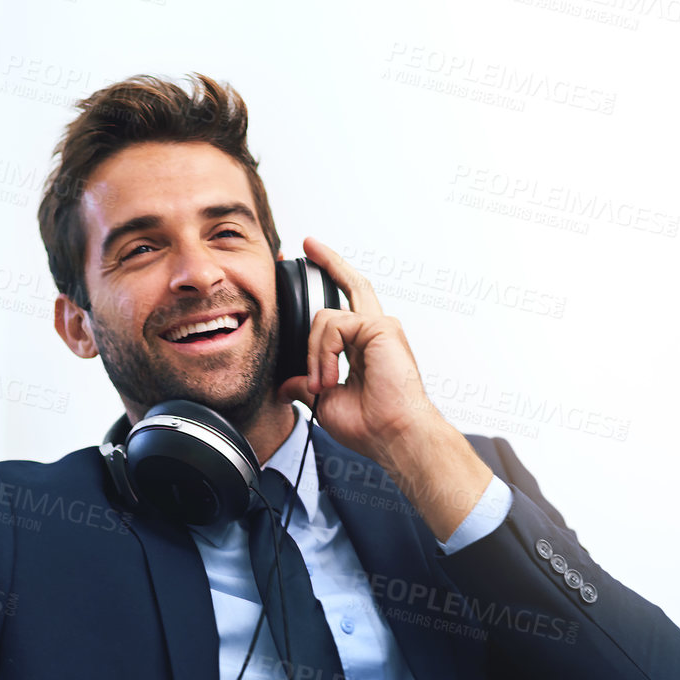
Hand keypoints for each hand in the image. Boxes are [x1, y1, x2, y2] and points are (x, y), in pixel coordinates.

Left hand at [275, 236, 438, 462]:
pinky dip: (323, 354)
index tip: (307, 273)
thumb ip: (306, 385)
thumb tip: (286, 386)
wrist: (393, 435)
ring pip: (324, 317)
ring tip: (321, 383)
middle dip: (328, 261)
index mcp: (365, 347)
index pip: (343, 308)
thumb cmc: (372, 425)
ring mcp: (379, 327)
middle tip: (307, 244)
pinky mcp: (380, 327)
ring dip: (313, 353)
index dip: (325, 291)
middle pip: (350, 284)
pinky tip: (329, 376)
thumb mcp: (325, 402)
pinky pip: (333, 326)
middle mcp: (374, 332)